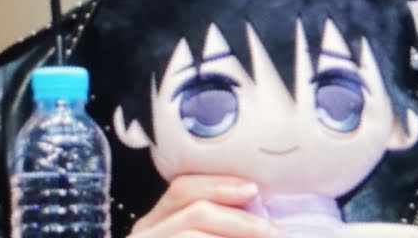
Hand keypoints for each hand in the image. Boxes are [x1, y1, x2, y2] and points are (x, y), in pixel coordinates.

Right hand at [130, 175, 281, 237]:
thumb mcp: (209, 232)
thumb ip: (221, 222)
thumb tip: (257, 201)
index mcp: (156, 222)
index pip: (182, 187)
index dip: (219, 184)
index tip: (254, 189)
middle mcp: (145, 231)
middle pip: (187, 204)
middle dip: (235, 214)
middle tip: (273, 229)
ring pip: (192, 227)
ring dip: (236, 229)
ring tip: (267, 236)